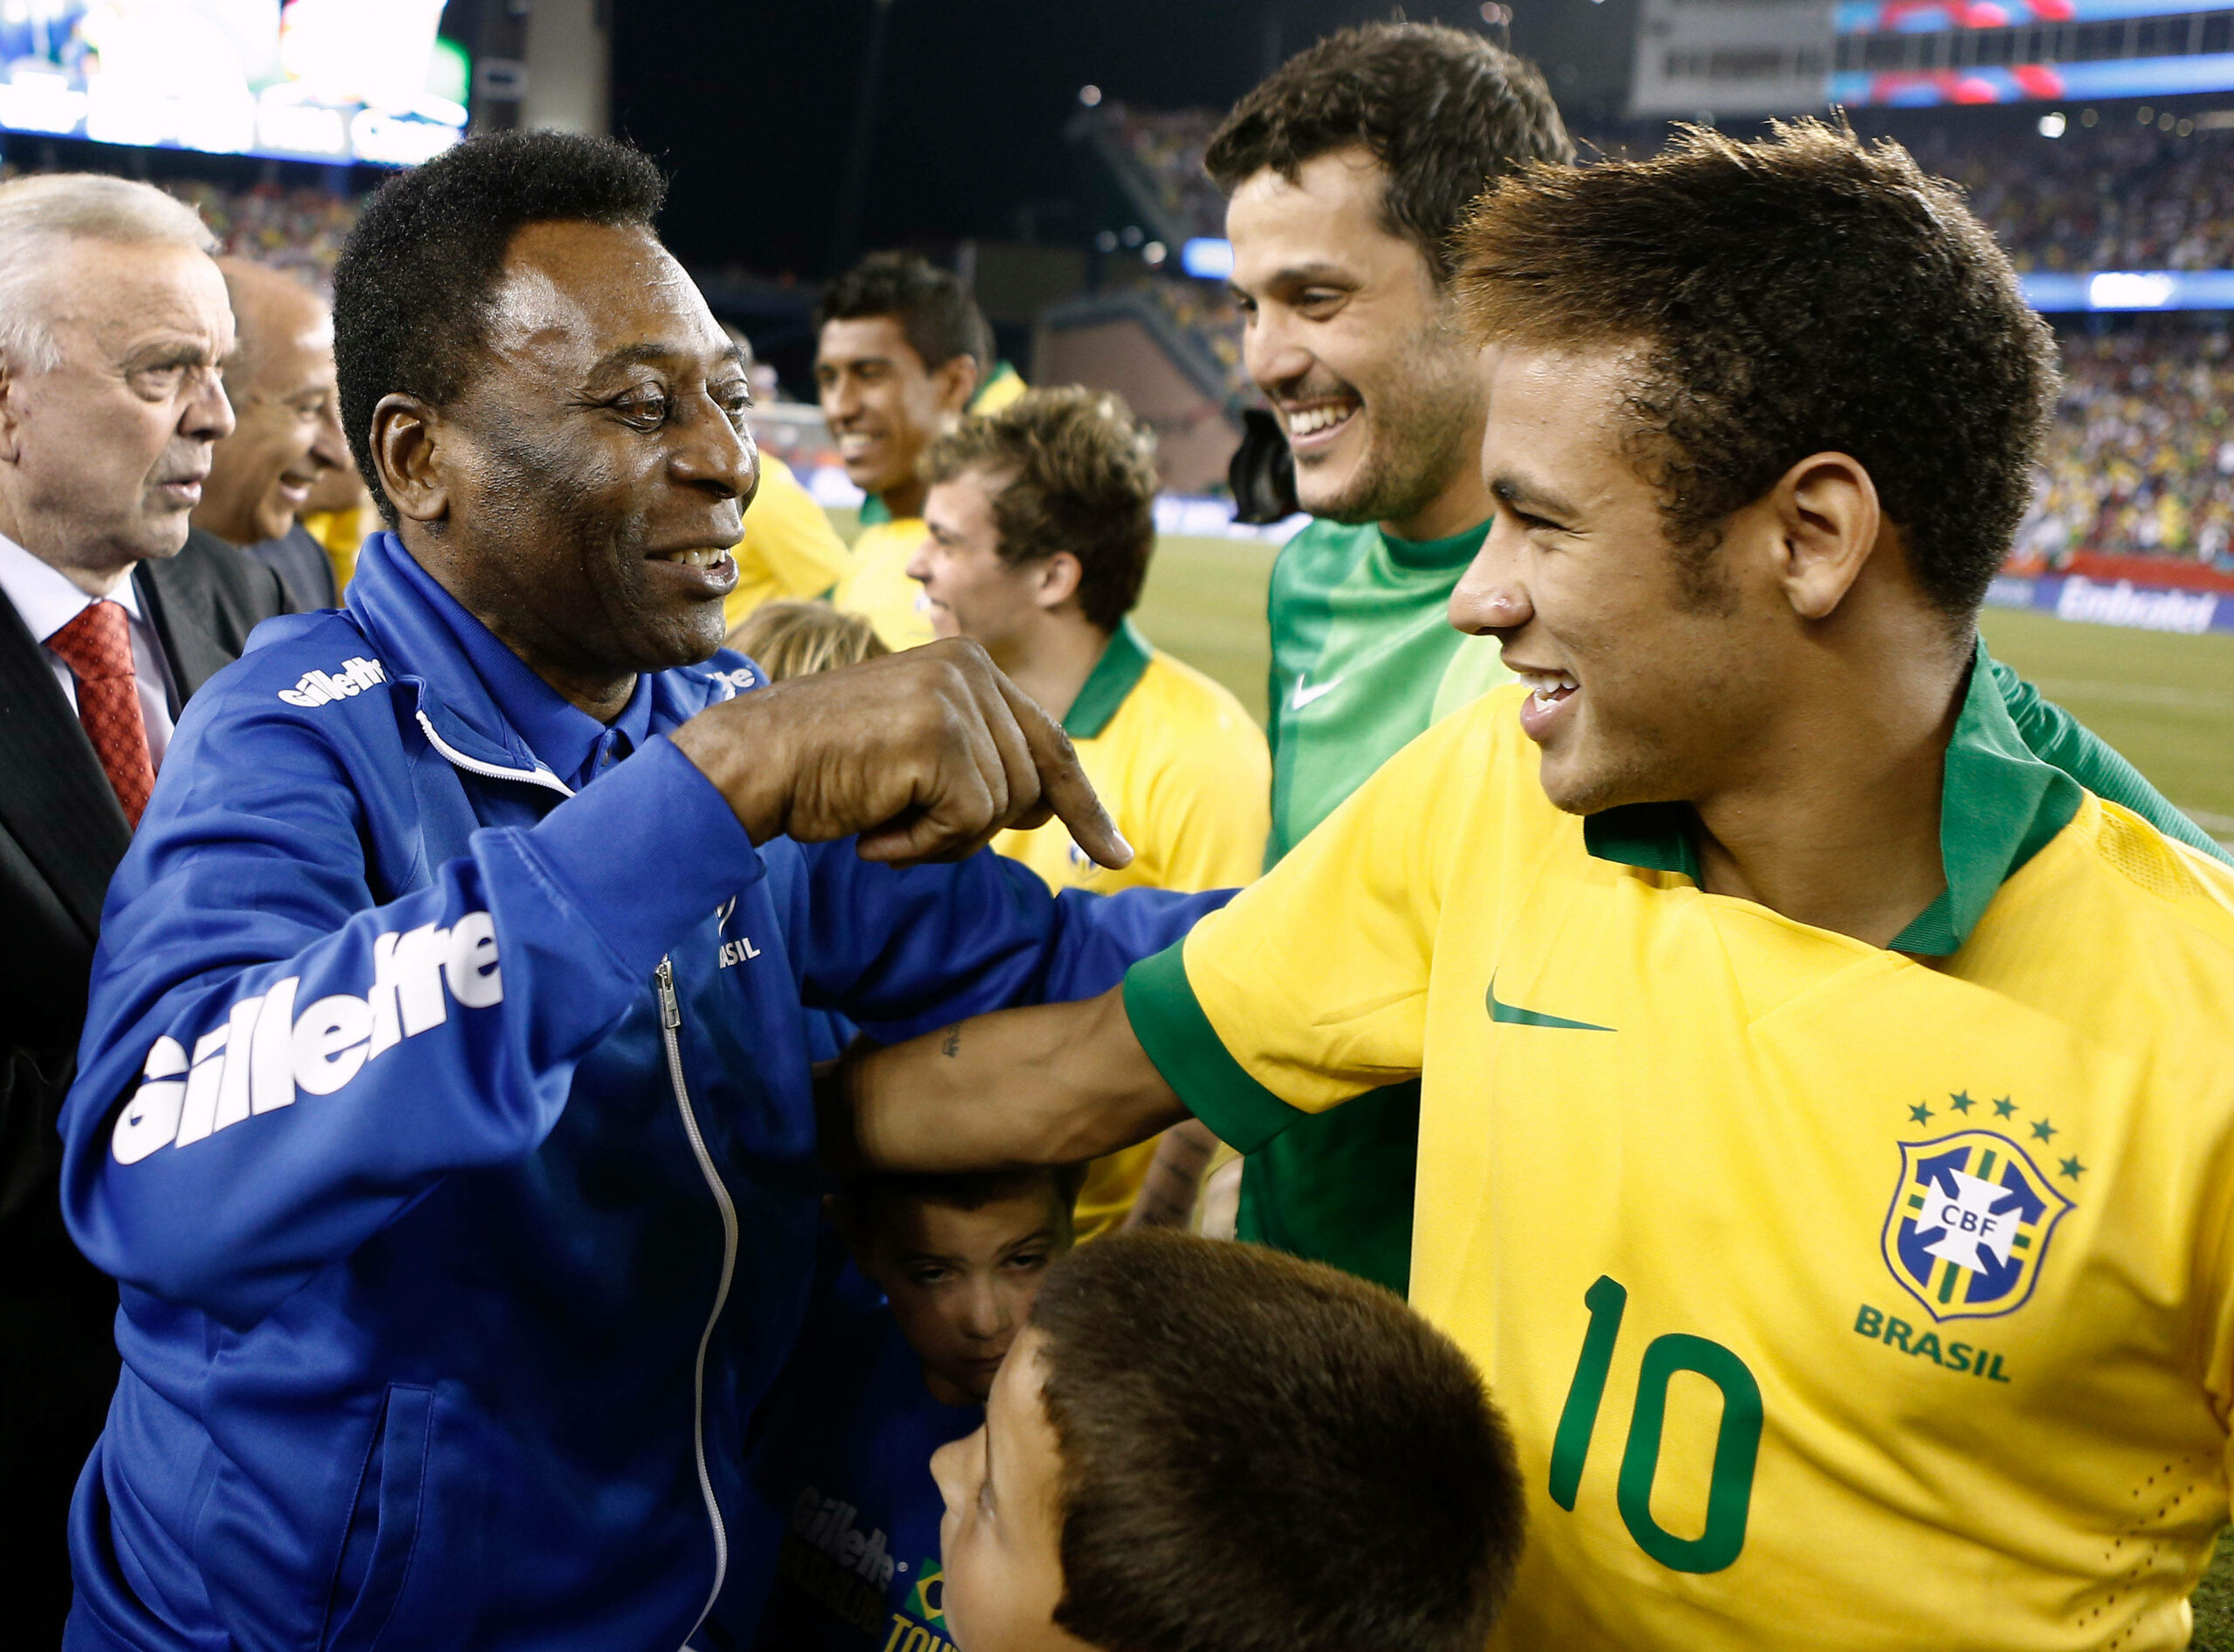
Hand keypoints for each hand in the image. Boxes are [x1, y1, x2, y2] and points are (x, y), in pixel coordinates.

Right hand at [670, 639, 1132, 868]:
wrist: (751, 764)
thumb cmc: (826, 768)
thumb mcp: (918, 752)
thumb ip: (982, 762)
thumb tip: (1052, 806)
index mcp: (970, 663)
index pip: (1050, 741)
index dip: (1084, 805)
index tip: (1116, 853)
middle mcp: (971, 667)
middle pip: (1032, 785)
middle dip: (981, 828)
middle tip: (908, 830)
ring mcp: (957, 697)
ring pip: (1003, 809)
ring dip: (942, 838)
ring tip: (884, 820)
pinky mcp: (939, 735)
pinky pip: (968, 823)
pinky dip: (921, 845)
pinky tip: (873, 830)